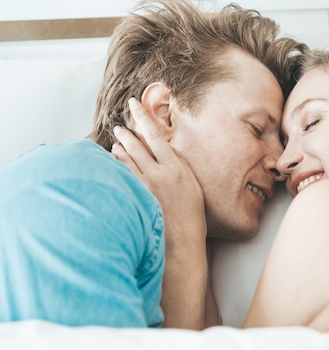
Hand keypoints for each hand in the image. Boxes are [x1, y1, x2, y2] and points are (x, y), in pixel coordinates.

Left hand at [112, 97, 208, 328]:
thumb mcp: (194, 189)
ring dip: (120, 147)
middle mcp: (162, 174)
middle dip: (127, 131)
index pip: (157, 136)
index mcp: (179, 169)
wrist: (183, 244)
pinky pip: (123, 175)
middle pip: (139, 145)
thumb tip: (169, 156)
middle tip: (119, 123)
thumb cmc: (192, 219)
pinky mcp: (137, 197)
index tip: (136, 105)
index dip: (144, 118)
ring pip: (128, 159)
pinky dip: (117, 164)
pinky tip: (112, 159)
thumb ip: (181, 170)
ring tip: (116, 139)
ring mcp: (147, 186)